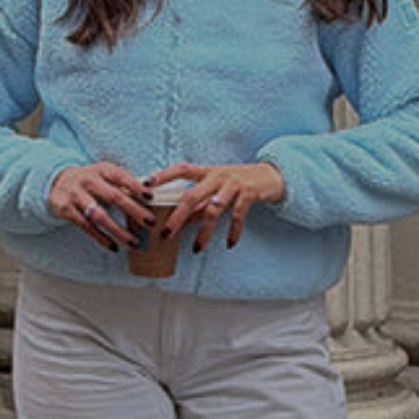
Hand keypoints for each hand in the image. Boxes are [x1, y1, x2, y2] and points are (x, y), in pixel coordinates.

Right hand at [48, 163, 154, 250]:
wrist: (57, 181)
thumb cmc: (91, 181)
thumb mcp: (105, 175)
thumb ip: (124, 184)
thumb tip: (150, 196)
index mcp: (101, 169)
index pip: (121, 176)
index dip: (136, 186)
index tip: (151, 197)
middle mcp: (88, 180)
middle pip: (113, 197)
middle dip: (133, 211)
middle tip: (150, 223)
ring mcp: (75, 195)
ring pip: (99, 216)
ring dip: (118, 231)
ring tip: (134, 243)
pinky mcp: (66, 210)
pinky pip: (86, 227)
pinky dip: (101, 238)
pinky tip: (114, 247)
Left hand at [147, 161, 285, 252]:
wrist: (272, 176)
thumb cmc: (239, 183)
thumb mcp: (217, 189)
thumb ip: (200, 203)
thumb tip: (179, 221)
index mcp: (207, 172)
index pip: (181, 169)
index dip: (163, 175)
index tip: (146, 184)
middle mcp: (218, 176)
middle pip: (192, 196)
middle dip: (177, 217)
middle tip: (165, 234)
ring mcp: (233, 184)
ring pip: (213, 210)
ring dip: (203, 232)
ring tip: (197, 249)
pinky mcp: (249, 194)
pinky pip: (236, 216)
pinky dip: (232, 231)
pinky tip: (228, 244)